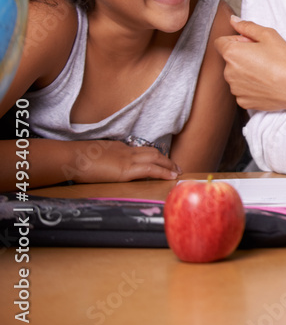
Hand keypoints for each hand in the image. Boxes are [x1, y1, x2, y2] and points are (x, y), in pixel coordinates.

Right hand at [64, 140, 179, 182]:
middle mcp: (125, 151)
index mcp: (117, 148)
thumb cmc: (75, 159)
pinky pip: (150, 169)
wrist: (71, 157)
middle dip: (165, 159)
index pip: (139, 151)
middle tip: (175, 166)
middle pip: (151, 152)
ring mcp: (127, 159)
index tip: (159, 160)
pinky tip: (170, 176)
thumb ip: (102, 160)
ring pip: (155, 158)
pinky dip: (163, 172)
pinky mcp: (126, 170)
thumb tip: (103, 167)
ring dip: (168, 164)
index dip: (152, 155)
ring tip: (177, 171)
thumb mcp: (92, 157)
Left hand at [214, 16, 285, 114]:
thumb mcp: (268, 34)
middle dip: (242, 56)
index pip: (221, 42)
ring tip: (266, 72)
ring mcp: (235, 89)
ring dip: (246, 72)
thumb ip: (247, 26)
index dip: (237, 40)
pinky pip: (242, 90)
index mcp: (231, 53)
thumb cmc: (284, 60)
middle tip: (263, 57)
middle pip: (229, 59)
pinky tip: (265, 84)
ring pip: (236, 75)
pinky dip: (251, 87)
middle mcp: (228, 72)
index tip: (252, 44)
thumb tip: (233, 20)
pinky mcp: (243, 101)